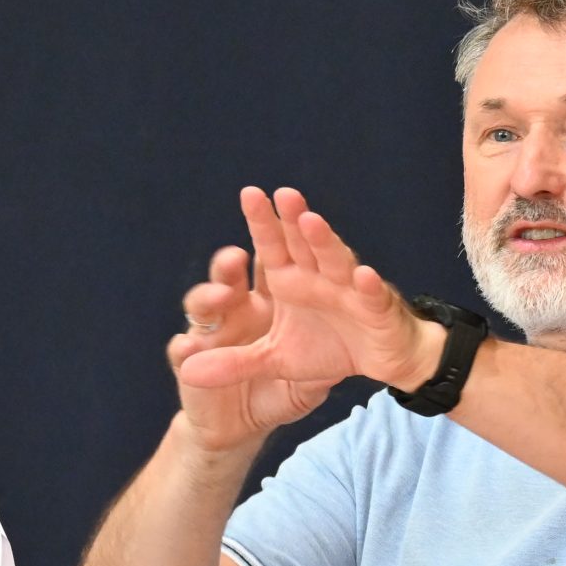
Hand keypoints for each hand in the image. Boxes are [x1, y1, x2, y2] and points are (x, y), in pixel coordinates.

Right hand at [168, 244, 332, 451]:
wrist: (240, 427)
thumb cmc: (277, 391)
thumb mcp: (307, 381)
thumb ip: (324, 366)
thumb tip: (353, 351)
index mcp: (268, 302)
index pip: (269, 265)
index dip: (273, 247)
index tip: (277, 237)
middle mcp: (237, 309)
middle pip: (230, 276)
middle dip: (231, 263)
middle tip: (238, 256)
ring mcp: (210, 332)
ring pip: (202, 305)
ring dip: (209, 297)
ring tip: (221, 296)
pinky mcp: (187, 361)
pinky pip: (181, 352)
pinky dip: (184, 349)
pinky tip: (188, 348)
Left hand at [178, 186, 442, 395]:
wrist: (379, 363)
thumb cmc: (328, 348)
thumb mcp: (272, 360)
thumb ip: (233, 362)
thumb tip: (186, 372)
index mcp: (291, 282)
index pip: (272, 246)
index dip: (262, 223)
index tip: (249, 194)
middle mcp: (319, 278)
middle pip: (303, 244)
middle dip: (292, 221)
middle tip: (281, 193)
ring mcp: (350, 291)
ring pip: (336, 262)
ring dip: (324, 243)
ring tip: (311, 221)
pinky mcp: (377, 311)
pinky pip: (371, 297)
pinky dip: (368, 287)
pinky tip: (363, 275)